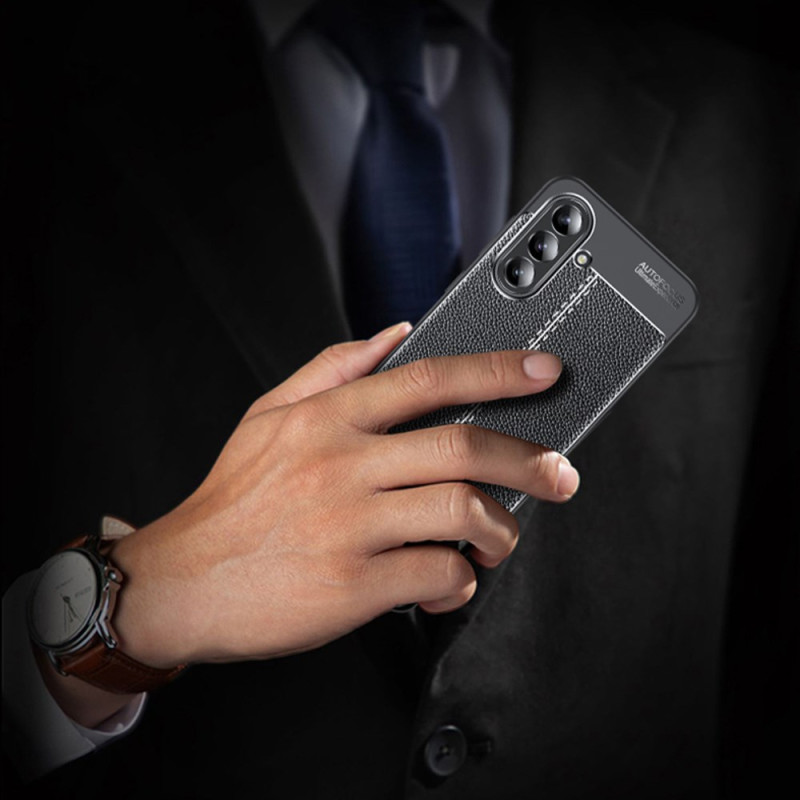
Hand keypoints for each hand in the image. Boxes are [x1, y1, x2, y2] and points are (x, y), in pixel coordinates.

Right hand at [110, 322, 578, 668]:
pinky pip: (438, 575)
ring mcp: (347, 525)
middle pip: (462, 446)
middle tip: (559, 474)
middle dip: (529, 460)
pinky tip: (449, 583)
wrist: (182, 581)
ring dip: (501, 530)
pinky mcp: (351, 585)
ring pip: (462, 511)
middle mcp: (341, 464)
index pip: (427, 378)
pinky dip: (460, 582)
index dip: (495, 370)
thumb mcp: (268, 415)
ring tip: (499, 540)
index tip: (543, 371)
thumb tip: (396, 333)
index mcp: (327, 418)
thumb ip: (333, 367)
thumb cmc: (234, 498)